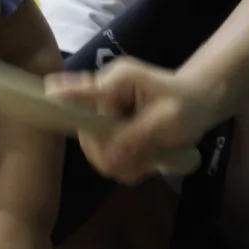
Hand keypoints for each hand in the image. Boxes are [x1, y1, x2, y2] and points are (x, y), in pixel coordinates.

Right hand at [48, 59, 225, 183]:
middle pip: (87, 134)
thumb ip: (137, 137)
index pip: (82, 90)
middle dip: (112, 153)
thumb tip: (109, 159)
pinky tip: (147, 160)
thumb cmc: (188, 104)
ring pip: (96, 152)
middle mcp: (104, 96)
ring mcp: (104, 115)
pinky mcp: (110, 133)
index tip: (48, 96)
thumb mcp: (168, 120)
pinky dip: (128, 167)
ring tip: (151, 158)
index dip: (64, 95)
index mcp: (117, 81)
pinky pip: (107, 159)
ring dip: (125, 163)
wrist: (200, 103)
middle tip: (145, 159)